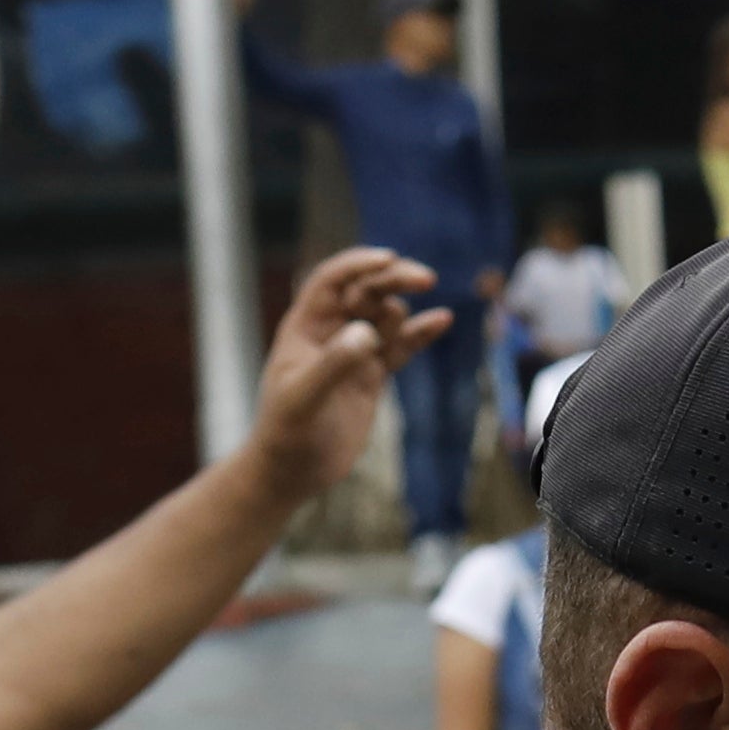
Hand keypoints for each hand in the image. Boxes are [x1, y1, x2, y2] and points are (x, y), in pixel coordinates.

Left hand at [242, 246, 438, 503]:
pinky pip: (401, 346)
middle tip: (424, 278)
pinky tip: (442, 320)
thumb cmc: (285, 433)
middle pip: (366, 290)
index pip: (332, 281)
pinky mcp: (372, 374)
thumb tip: (366, 333)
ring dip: (401, 311)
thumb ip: (332, 365)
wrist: (292, 470)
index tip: (387, 258)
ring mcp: (354, 352)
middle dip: (393, 279)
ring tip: (398, 333)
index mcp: (305, 326)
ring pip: (386, 315)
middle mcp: (331, 332)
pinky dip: (420, 333)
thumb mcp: (303, 399)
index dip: (358, 264)